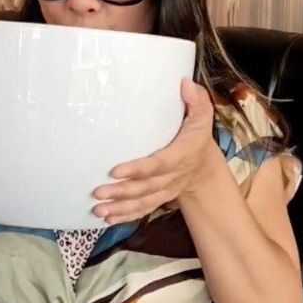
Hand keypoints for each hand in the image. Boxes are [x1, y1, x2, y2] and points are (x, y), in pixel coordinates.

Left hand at [92, 79, 223, 223]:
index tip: (115, 170)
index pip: (159, 164)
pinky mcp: (159, 198)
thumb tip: (184, 84)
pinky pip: (143, 210)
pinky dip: (126, 215)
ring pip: (143, 202)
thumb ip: (196, 100)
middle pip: (147, 187)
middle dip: (122, 192)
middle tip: (98, 192)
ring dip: (120, 207)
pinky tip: (107, 219)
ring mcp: (166, 190)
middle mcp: (174, 176)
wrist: (204, 167)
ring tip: (98, 209)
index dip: (138, 169)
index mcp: (183, 154)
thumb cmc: (197, 136)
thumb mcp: (202, 116)